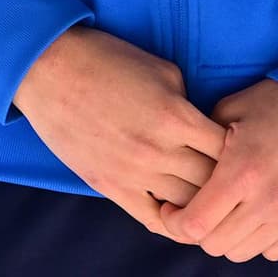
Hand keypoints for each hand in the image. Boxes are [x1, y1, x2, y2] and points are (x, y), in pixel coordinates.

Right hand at [12, 24, 225, 238]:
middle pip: (211, 182)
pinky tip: (174, 211)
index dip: (232, 151)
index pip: (226, 151)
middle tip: (213, 170)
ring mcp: (134, 171)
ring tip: (196, 191)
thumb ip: (187, 102)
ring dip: (197, 200)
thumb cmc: (103, 59)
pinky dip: (171, 222)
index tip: (226, 147)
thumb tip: (199, 126)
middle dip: (218, 177)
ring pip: (187, 205)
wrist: (48, 67)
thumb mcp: (160, 68)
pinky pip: (153, 219)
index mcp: (175, 115)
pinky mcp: (111, 185)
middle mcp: (159, 149)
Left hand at [157, 79, 277, 260]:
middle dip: (196, 229)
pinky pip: (266, 251)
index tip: (169, 206)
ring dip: (224, 235)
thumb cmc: (268, 105)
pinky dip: (252, 239)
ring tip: (220, 208)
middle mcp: (265, 202)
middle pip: (215, 244)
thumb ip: (202, 142)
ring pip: (240, 252)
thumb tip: (179, 166)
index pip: (197, 222)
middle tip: (192, 206)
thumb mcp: (228, 111)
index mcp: (241, 172)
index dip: (174, 221)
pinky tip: (246, 212)